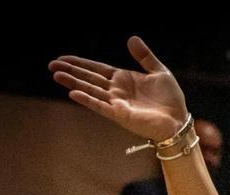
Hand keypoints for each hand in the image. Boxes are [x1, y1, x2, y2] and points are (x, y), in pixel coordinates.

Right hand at [49, 36, 187, 140]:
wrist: (178, 120)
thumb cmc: (171, 99)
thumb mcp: (159, 71)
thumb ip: (144, 56)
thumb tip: (131, 38)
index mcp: (123, 79)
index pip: (97, 69)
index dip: (80, 64)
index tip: (63, 59)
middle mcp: (116, 91)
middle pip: (89, 78)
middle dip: (71, 72)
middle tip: (51, 65)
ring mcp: (116, 103)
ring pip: (90, 91)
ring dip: (73, 83)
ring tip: (56, 75)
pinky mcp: (120, 115)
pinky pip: (100, 106)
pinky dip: (87, 100)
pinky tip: (73, 94)